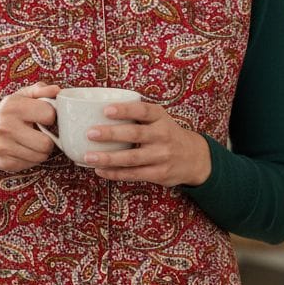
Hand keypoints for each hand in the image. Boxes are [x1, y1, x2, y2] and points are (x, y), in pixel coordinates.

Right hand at [0, 82, 60, 172]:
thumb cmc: (6, 115)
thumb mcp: (20, 97)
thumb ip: (39, 90)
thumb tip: (56, 90)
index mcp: (12, 106)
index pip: (48, 114)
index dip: (51, 116)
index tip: (44, 117)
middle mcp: (5, 126)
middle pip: (46, 143)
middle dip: (48, 139)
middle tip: (42, 134)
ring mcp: (3, 146)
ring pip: (41, 156)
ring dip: (41, 151)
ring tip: (32, 142)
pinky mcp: (4, 162)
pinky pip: (32, 164)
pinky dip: (31, 158)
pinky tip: (23, 150)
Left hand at [84, 100, 211, 187]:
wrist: (194, 158)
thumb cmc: (166, 135)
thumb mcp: (159, 120)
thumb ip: (137, 117)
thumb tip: (97, 113)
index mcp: (161, 117)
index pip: (143, 111)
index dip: (125, 110)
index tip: (106, 110)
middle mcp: (163, 135)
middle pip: (135, 134)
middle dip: (111, 134)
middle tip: (90, 133)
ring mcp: (162, 156)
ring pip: (131, 158)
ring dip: (108, 158)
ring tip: (89, 156)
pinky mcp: (159, 174)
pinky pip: (133, 174)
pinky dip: (115, 173)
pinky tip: (100, 170)